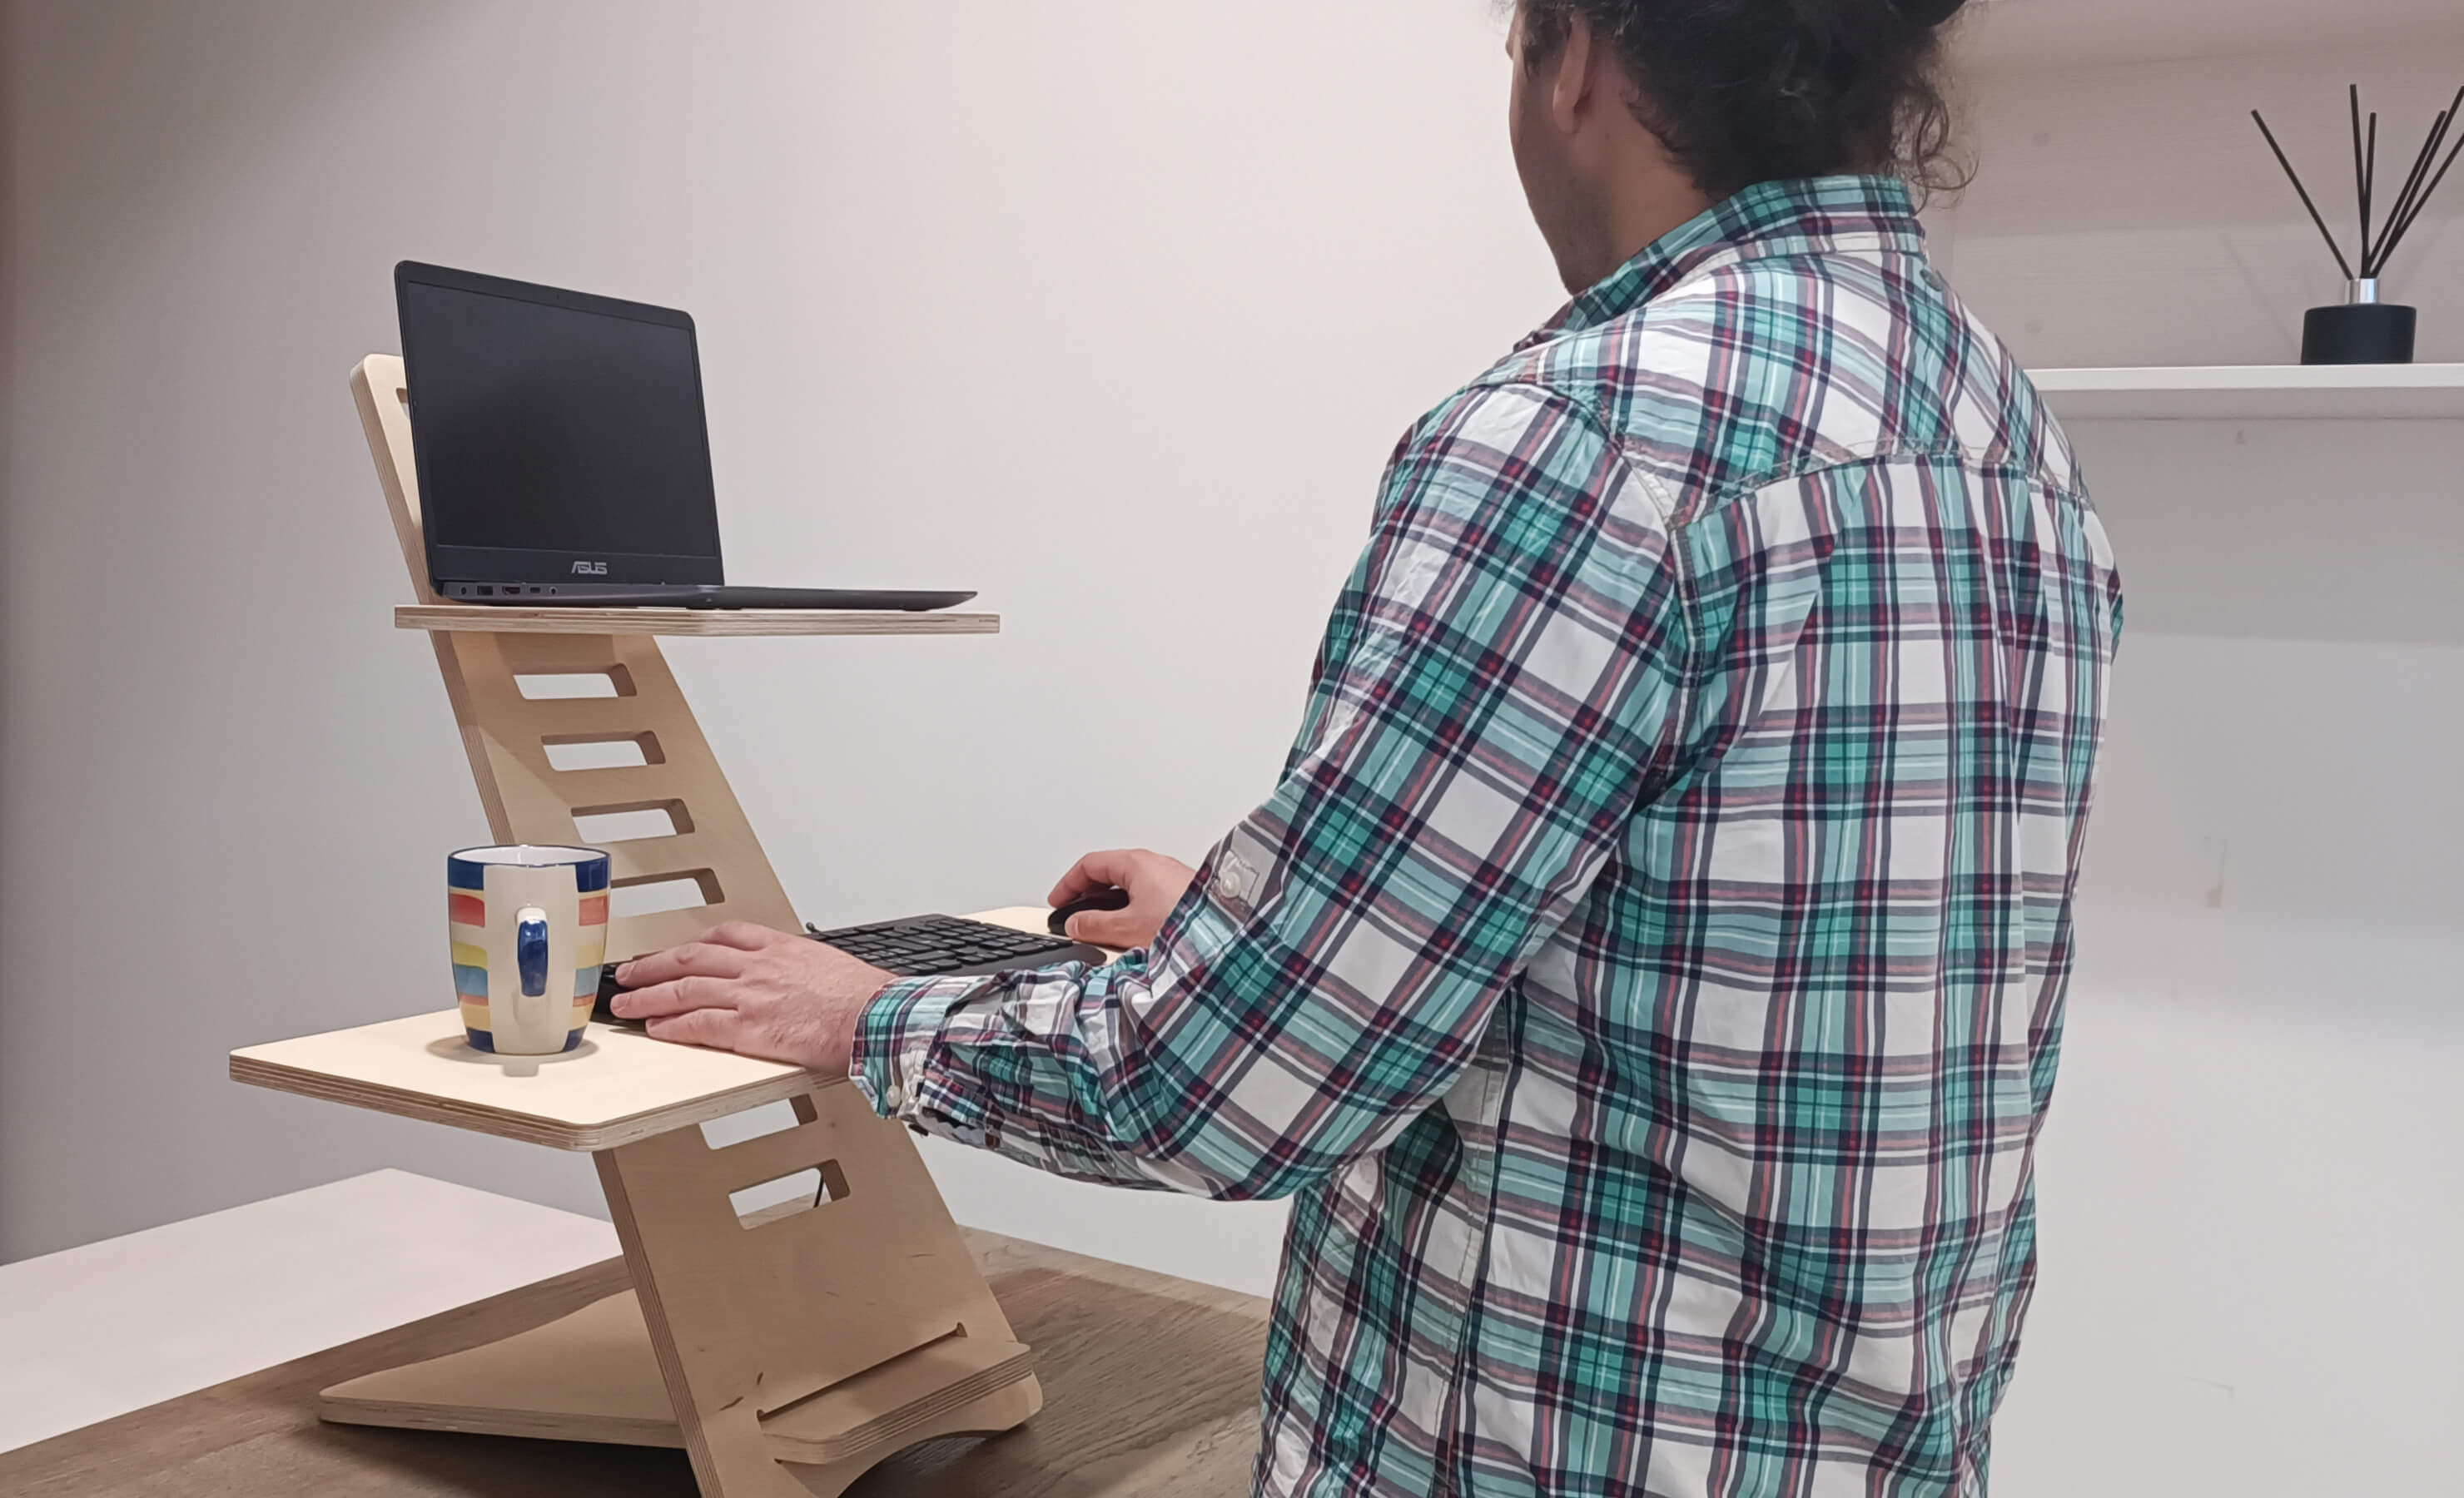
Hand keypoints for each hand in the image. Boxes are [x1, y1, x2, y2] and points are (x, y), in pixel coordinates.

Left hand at [611, 922, 895, 1075]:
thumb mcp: (828, 964)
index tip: (675, 950)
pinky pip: (697, 1024)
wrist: (875, 1017)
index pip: (723, 935)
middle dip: (653, 964)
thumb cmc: (863, 998)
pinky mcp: (748, 1028)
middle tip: (628, 972)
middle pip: (690, 958)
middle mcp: (757, 966)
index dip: (691, 943)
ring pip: (683, 989)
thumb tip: (794, 978)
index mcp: (779, 947)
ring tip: (625, 1002)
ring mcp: (749, 995)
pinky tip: (656, 1029)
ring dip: (648, 996)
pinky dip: (671, 1026)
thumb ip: (799, 967)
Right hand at [1047, 848, 1198, 949]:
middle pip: (1109, 874)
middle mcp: (1154, 866)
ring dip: (1109, 907)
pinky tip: (1130, 934)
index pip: (1090, 864)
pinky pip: (1146, 899)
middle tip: (1073, 915)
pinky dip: (1130, 911)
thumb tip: (1076, 924)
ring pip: (1128, 888)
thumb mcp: (1129, 928)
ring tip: (1099, 930)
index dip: (1068, 883)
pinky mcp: (1182, 897)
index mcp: (1137, 863)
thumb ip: (1095, 926)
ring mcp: (1170, 880)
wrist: (1229, 932)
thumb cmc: (1187, 923)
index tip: (1056, 901)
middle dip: (1087, 896)